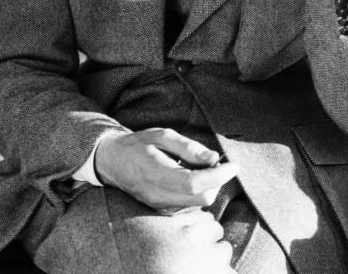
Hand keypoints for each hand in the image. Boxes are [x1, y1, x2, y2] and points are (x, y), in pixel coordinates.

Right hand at [95, 128, 237, 211]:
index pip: (196, 184)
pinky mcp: (163, 210)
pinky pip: (191, 205)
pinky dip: (199, 191)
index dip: (219, 175)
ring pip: (199, 203)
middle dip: (217, 180)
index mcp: (157, 174)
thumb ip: (189, 148)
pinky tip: (189, 175)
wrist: (113, 162)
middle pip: (203, 198)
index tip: (234, 164)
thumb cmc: (139, 145)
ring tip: (198, 166)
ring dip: (209, 186)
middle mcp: (159, 196)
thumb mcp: (163, 136)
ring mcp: (161, 206)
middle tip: (216, 161)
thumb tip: (215, 158)